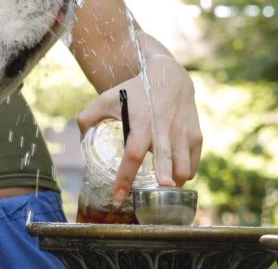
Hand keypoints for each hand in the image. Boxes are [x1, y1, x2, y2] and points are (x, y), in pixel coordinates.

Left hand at [76, 54, 201, 203]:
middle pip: (167, 164)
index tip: (118, 196)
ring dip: (172, 184)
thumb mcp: (106, 98)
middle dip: (163, 183)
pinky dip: (184, 175)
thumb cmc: (134, 91)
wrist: (169, 76)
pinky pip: (193, 166)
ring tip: (160, 187)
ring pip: (184, 169)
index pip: (133, 154)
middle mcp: (165, 129)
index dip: (125, 177)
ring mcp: (184, 133)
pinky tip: (173, 174)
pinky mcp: (196, 136)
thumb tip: (81, 140)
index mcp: (142, 122)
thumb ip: (88, 118)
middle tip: (154, 201)